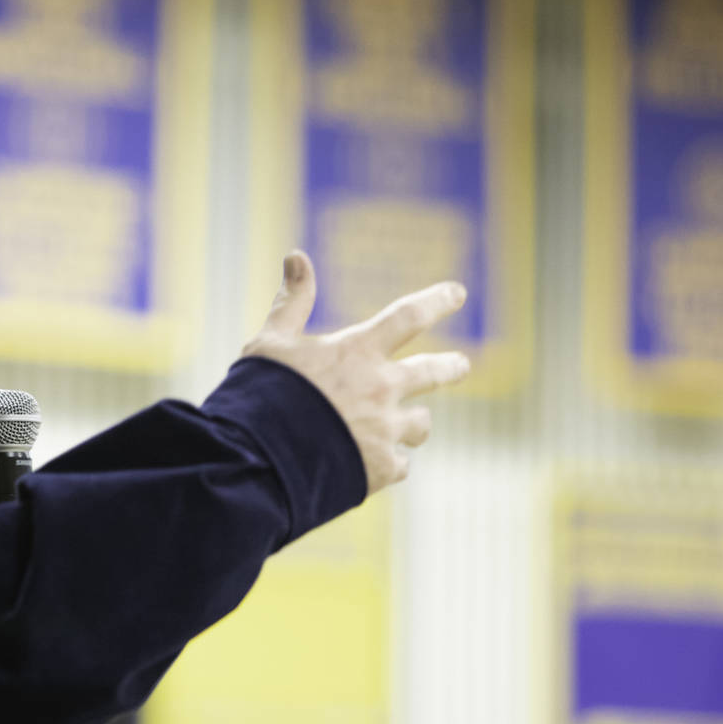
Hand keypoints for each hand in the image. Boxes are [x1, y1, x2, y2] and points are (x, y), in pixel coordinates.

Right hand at [241, 250, 469, 494]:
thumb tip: (296, 254)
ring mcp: (384, 430)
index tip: (458, 292)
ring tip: (405, 427)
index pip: (408, 316)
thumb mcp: (270, 342)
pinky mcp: (380, 469)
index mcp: (358, 352)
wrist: (260, 458)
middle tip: (462, 364)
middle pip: (434, 372)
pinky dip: (389, 463)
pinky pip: (399, 465)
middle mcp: (381, 388)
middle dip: (452, 366)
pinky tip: (373, 465)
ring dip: (413, 423)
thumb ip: (291, 302)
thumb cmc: (261, 395)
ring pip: (420, 424)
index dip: (436, 301)